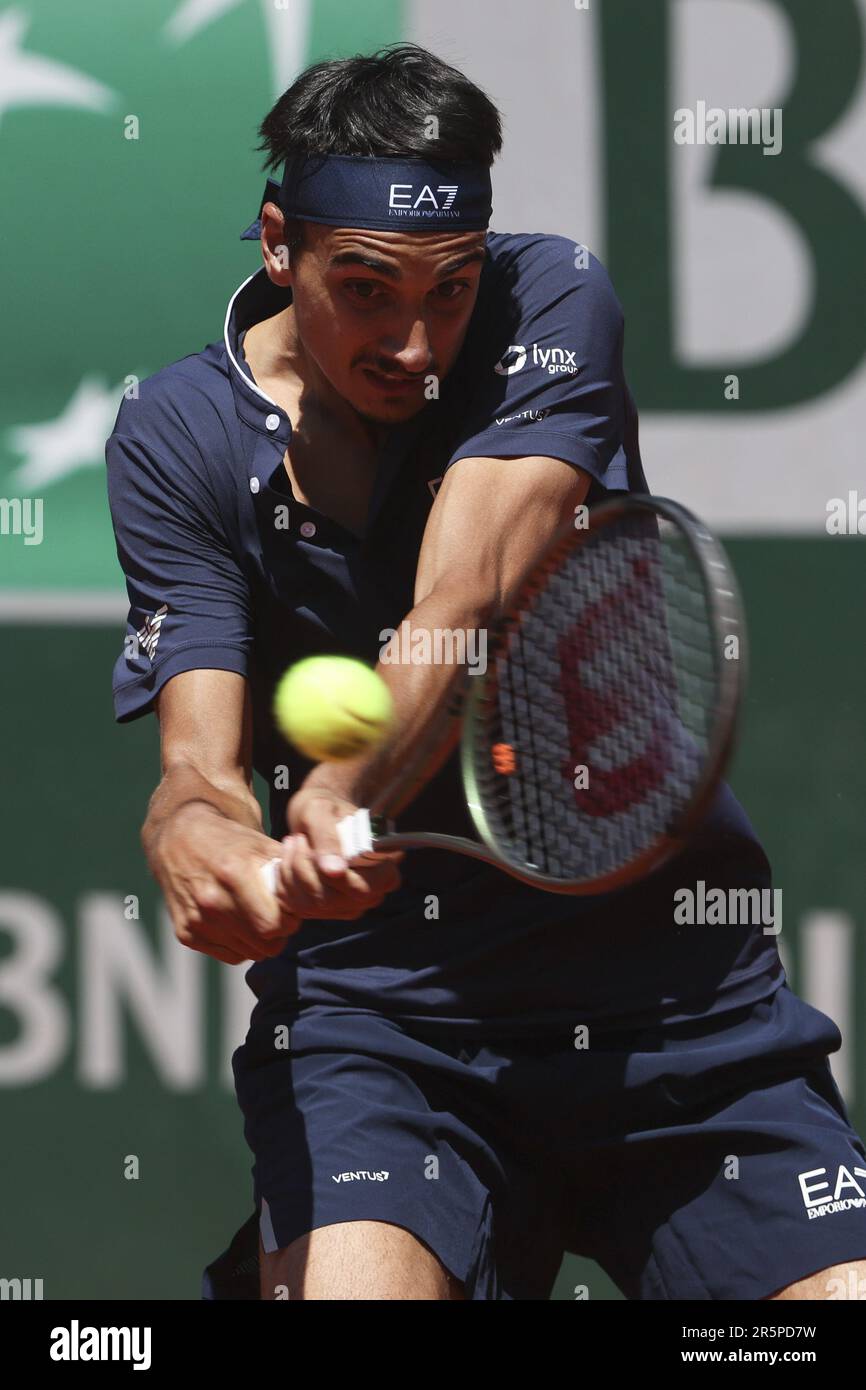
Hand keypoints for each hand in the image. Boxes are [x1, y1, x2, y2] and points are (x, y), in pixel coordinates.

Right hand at [149, 802, 301, 963]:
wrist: (178, 838)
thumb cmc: (229, 840)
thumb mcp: (261, 844)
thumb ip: (288, 870)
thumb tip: (315, 891)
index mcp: (234, 873)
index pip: (275, 923)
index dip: (291, 919)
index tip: (292, 909)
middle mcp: (211, 900)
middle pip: (264, 942)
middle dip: (280, 933)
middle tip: (280, 916)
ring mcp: (196, 919)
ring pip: (249, 953)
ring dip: (261, 940)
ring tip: (260, 917)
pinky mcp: (185, 933)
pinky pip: (229, 955)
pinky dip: (240, 944)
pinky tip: (239, 922)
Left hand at [282, 787, 402, 919]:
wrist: (319, 815)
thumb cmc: (326, 807)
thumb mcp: (322, 812)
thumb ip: (329, 838)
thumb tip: (335, 871)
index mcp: (385, 870)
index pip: (360, 889)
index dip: (331, 874)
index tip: (307, 842)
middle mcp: (372, 894)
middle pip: (331, 900)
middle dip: (303, 869)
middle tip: (296, 839)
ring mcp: (349, 906)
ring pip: (311, 906)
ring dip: (290, 873)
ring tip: (293, 843)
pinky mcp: (326, 911)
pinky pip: (297, 908)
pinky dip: (284, 882)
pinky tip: (287, 860)